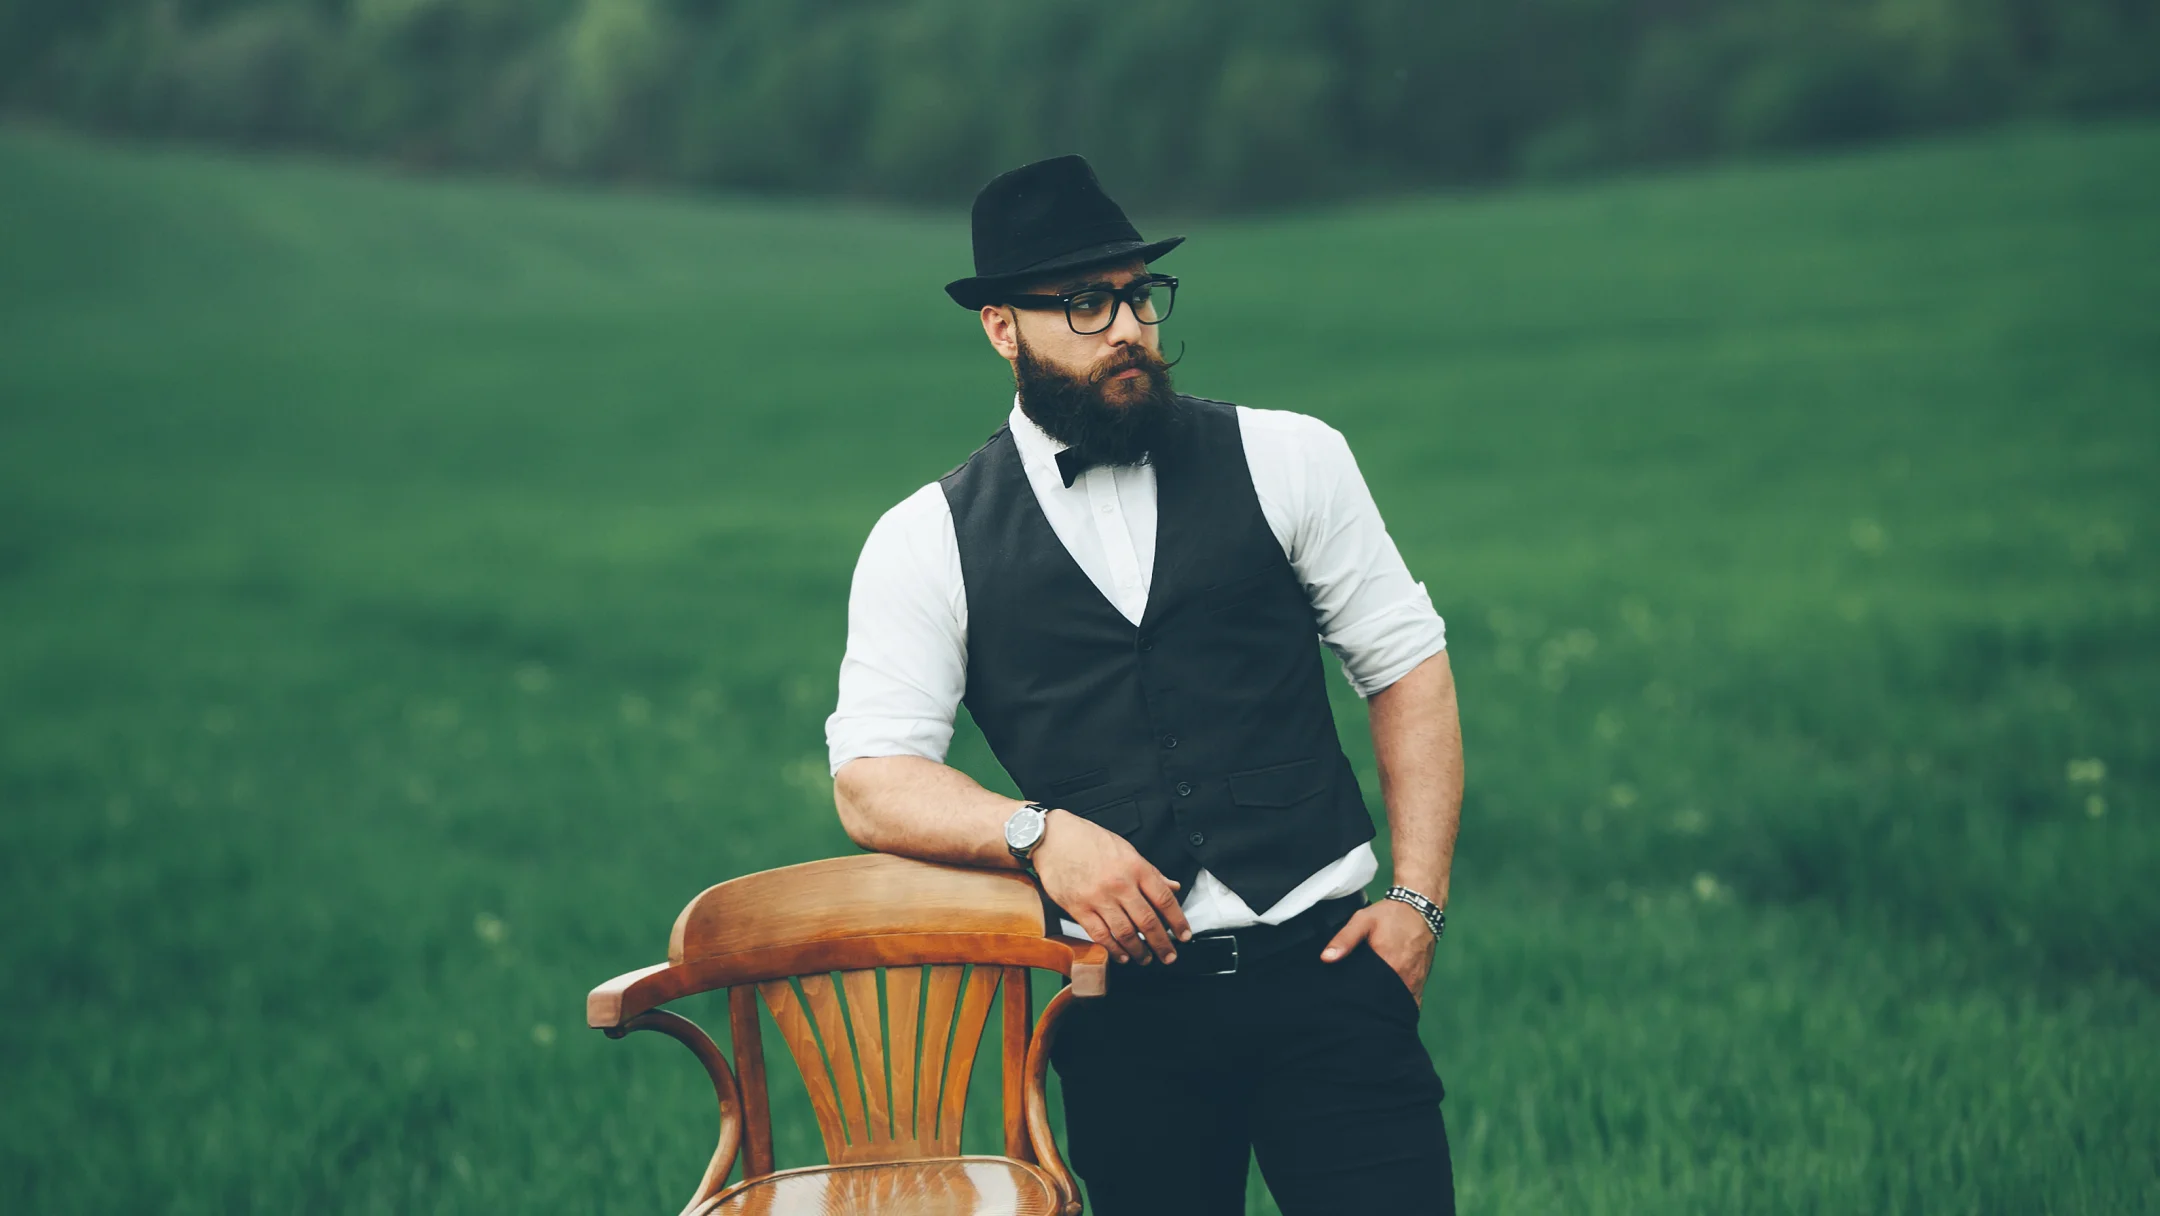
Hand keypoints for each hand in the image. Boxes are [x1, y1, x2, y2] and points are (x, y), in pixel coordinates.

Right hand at [1032, 809, 1191, 964]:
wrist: (1052, 837)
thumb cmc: (1088, 840)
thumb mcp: (1125, 849)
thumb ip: (1150, 872)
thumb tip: (1172, 887)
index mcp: (1135, 867)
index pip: (1164, 899)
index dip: (1177, 920)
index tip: (1184, 935)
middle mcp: (1119, 884)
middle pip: (1147, 921)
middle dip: (1162, 943)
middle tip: (1169, 956)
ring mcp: (1098, 898)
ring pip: (1125, 933)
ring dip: (1139, 951)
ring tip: (1145, 958)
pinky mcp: (1078, 908)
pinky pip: (1100, 935)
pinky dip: (1113, 949)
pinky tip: (1121, 955)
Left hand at [1319, 900, 1434, 1005]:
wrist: (1419, 908)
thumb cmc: (1389, 915)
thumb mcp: (1362, 920)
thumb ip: (1345, 939)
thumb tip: (1326, 958)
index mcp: (1388, 964)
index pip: (1370, 994)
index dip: (1357, 999)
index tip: (1348, 1001)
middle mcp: (1404, 977)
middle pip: (1383, 1001)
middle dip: (1371, 1005)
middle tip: (1357, 1004)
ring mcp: (1415, 981)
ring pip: (1398, 1003)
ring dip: (1386, 1006)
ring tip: (1371, 1005)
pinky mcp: (1421, 981)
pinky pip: (1411, 1000)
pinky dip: (1400, 1004)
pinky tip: (1388, 1004)